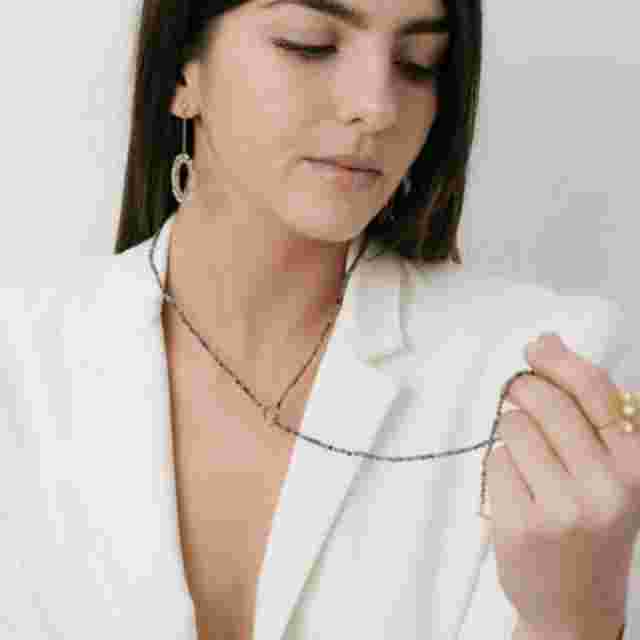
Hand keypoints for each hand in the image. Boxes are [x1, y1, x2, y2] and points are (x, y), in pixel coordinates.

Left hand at [486, 332, 639, 636]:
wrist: (572, 606)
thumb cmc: (588, 525)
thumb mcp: (609, 473)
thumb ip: (586, 412)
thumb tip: (548, 341)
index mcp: (634, 465)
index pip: (594, 391)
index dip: (558, 360)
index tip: (536, 348)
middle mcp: (605, 486)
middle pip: (544, 401)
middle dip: (522, 392)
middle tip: (520, 401)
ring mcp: (561, 508)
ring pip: (512, 427)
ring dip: (511, 436)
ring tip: (529, 466)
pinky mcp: (521, 525)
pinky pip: (494, 461)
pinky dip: (499, 469)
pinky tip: (518, 495)